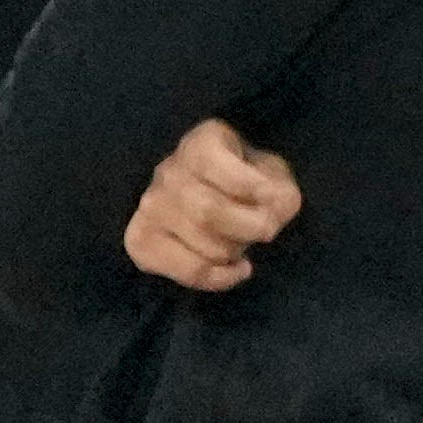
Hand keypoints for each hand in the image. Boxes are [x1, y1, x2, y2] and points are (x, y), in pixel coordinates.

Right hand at [126, 120, 298, 292]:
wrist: (225, 206)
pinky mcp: (142, 240)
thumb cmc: (253, 188)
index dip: (249, 184)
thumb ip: (279, 193)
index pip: (212, 161)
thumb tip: (270, 207)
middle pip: (205, 211)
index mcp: (201, 143)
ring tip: (241, 243)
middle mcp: (168, 171)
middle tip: (264, 231)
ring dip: (235, 252)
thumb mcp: (276, 179)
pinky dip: (219, 278)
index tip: (270, 196)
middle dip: (248, 228)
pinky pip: (185, 271)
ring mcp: (151, 206)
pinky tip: (234, 269)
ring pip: (201, 246)